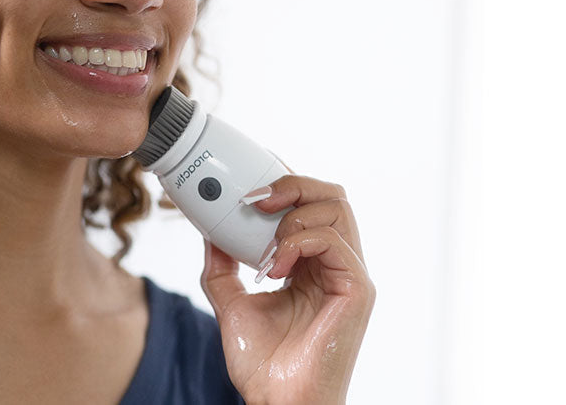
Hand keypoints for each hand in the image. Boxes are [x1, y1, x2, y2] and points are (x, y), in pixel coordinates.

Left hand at [200, 170, 374, 404]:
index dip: (284, 183)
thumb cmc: (264, 365)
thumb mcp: (231, 304)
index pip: (310, 205)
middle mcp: (336, 265)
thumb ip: (222, 267)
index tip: (248, 182)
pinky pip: (334, 241)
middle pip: (331, 196)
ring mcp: (350, 276)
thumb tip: (208, 232)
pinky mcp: (357, 290)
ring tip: (266, 248)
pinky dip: (298, 242)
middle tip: (255, 199)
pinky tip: (275, 268)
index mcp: (313, 265)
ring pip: (338, 208)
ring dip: (292, 215)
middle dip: (291, 185)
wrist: (276, 401)